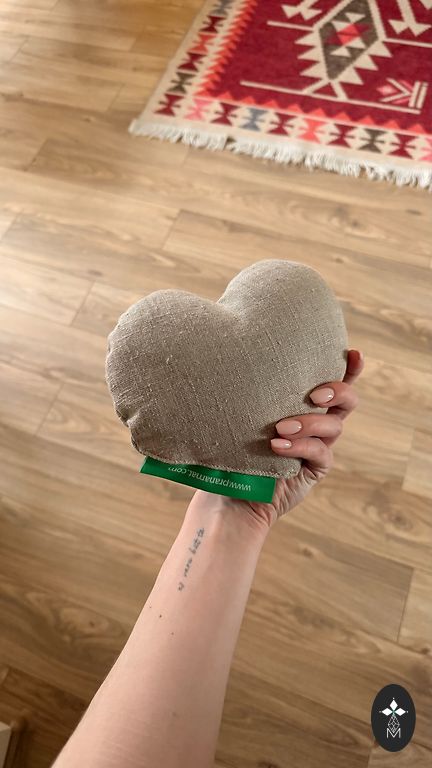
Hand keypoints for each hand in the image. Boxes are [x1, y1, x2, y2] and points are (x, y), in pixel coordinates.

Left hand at [241, 348, 363, 528]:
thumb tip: (234, 357)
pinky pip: (320, 453)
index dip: (349, 367)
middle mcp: (317, 422)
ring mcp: (318, 445)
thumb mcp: (241, 415)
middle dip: (338, 391)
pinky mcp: (315, 468)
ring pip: (333, 426)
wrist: (230, 493)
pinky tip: (278, 446)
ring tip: (280, 427)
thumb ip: (251, 393)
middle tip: (314, 395)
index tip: (353, 353)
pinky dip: (301, 446)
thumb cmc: (231, 446)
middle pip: (347, 401)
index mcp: (304, 403)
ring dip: (310, 422)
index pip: (334, 380)